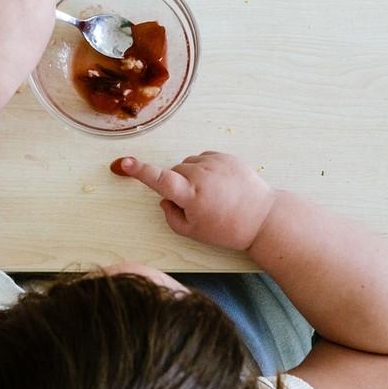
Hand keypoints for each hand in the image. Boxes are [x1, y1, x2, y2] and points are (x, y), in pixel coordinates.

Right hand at [111, 152, 276, 250]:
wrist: (262, 217)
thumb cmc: (226, 229)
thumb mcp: (193, 232)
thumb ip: (171, 216)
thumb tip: (164, 199)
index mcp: (191, 195)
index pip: (159, 180)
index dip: (140, 171)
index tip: (124, 162)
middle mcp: (201, 174)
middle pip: (174, 172)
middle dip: (177, 184)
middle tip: (196, 203)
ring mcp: (215, 162)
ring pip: (188, 164)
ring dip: (191, 176)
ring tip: (210, 194)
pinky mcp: (226, 156)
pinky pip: (203, 158)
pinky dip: (204, 169)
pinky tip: (218, 185)